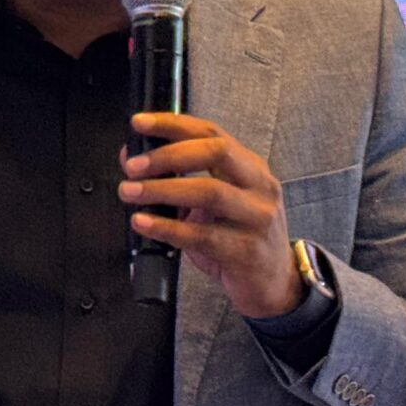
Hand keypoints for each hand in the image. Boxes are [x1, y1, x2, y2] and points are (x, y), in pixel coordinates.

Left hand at [119, 112, 302, 318]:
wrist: (274, 282)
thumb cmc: (239, 238)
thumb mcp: (212, 205)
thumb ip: (178, 181)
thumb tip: (133, 159)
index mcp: (250, 168)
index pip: (212, 133)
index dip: (173, 124)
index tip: (140, 123)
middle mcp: (259, 187)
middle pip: (216, 153)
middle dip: (168, 156)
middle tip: (133, 167)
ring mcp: (256, 218)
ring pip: (210, 193)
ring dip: (162, 190)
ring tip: (130, 192)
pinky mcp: (246, 250)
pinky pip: (202, 236)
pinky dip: (167, 228)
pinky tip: (144, 223)